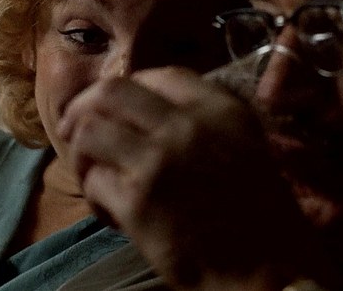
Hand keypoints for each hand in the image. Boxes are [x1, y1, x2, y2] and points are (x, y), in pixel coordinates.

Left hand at [56, 67, 318, 289]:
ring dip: (82, 153)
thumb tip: (145, 104)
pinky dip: (94, 197)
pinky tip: (111, 212)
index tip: (117, 109)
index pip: (158, 75)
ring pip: (89, 132)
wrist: (267, 267)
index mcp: (219, 108)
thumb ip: (203, 115)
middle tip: (74, 129)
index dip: (130, 90)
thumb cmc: (257, 209)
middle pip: (110, 92)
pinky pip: (92, 182)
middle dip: (83, 108)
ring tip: (94, 173)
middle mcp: (188, 126)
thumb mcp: (243, 141)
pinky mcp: (139, 203)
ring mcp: (160, 162)